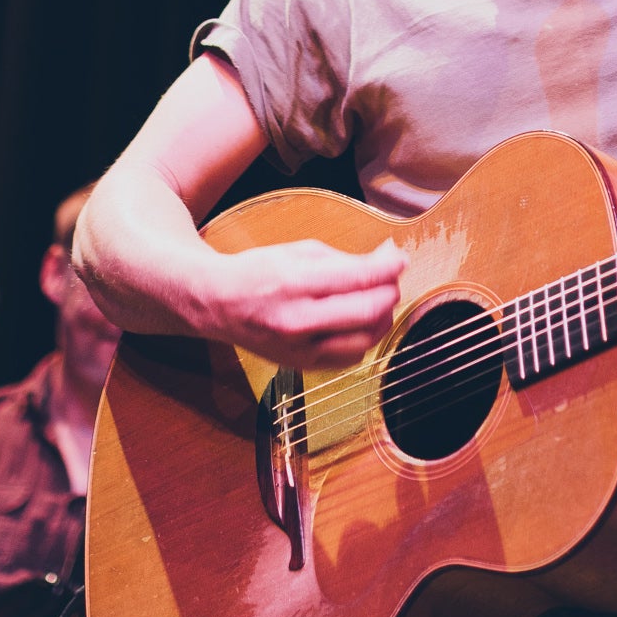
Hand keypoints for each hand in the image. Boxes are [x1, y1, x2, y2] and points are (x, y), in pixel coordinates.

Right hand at [201, 238, 405, 367]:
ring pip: (366, 339)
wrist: (217, 303)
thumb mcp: (299, 251)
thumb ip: (346, 259)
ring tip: (376, 299)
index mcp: (295, 283)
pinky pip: (351, 357)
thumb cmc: (258, 272)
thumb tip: (388, 259)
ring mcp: (300, 348)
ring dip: (382, 317)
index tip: (399, 259)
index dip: (390, 267)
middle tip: (390, 279)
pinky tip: (358, 323)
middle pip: (369, 311)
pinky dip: (364, 338)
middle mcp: (298, 321)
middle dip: (390, 291)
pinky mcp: (303, 366)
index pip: (360, 278)